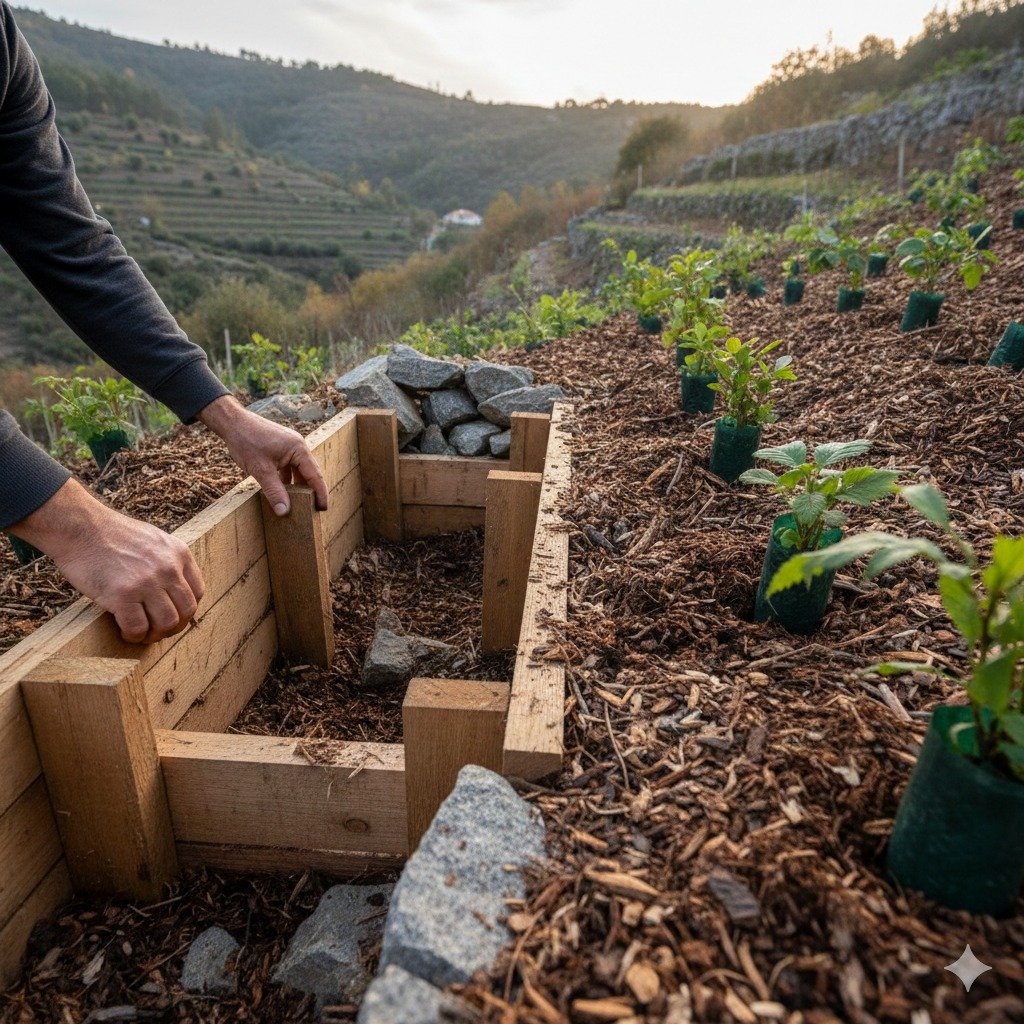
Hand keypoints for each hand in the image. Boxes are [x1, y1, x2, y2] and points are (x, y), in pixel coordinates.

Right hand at [12, 480, 203, 643]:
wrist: (80, 527)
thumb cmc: (111, 535)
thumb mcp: (154, 540)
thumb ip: (168, 562)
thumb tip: (173, 592)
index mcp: (179, 553)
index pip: (197, 592)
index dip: (185, 610)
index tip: (172, 615)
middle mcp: (168, 568)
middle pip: (186, 611)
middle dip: (173, 627)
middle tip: (157, 630)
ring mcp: (147, 582)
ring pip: (166, 624)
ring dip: (155, 635)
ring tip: (142, 633)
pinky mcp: (123, 596)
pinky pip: (137, 628)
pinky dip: (133, 636)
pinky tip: (125, 632)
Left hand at [198, 396, 327, 514]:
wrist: (232, 422)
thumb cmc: (247, 441)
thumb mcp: (261, 470)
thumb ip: (274, 491)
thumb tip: (284, 512)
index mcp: (299, 449)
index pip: (315, 475)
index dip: (320, 493)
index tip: (323, 509)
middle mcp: (298, 446)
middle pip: (309, 472)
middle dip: (311, 491)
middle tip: (312, 510)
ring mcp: (289, 446)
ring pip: (298, 470)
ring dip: (297, 485)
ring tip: (298, 503)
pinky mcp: (280, 447)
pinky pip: (288, 466)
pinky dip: (287, 479)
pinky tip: (281, 490)